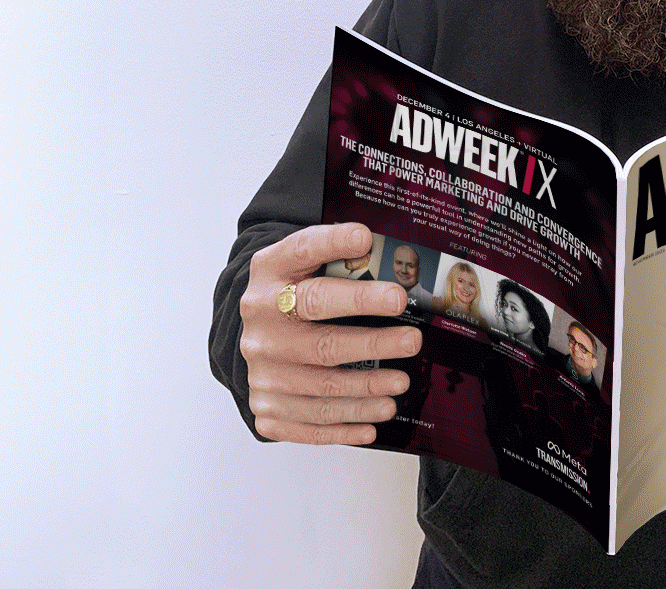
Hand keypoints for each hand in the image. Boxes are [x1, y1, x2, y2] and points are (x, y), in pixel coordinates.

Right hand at [238, 223, 422, 444]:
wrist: (253, 330)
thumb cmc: (294, 293)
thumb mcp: (304, 262)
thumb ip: (337, 254)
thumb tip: (385, 251)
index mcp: (270, 274)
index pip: (301, 253)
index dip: (332, 245)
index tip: (365, 239)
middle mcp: (260, 322)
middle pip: (321, 338)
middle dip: (373, 341)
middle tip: (412, 341)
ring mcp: (261, 368)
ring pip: (321, 386)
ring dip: (367, 388)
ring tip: (401, 383)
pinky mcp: (266, 406)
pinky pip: (309, 423)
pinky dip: (345, 426)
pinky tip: (373, 424)